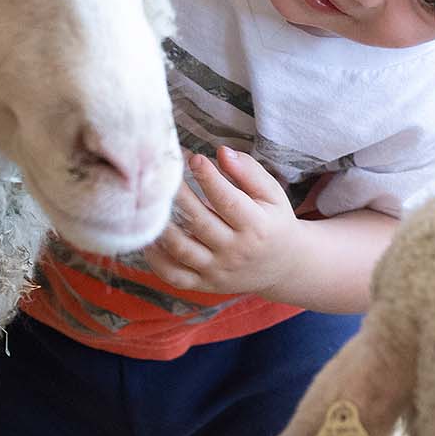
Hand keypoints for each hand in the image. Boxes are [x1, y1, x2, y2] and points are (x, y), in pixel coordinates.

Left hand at [144, 146, 301, 295]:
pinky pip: (174, 276)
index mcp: (256, 226)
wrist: (284, 267)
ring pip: (182, 250)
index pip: (227, 201)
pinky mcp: (205, 284)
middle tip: (164, 174)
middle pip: (200, 222)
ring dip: (163, 226)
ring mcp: (218, 270)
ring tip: (153, 203)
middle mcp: (236, 251)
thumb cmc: (274, 222)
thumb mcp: (272, 194)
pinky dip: (156, 260)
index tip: (194, 158)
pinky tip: (150, 238)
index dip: (208, 178)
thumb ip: (249, 171)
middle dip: (179, 195)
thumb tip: (221, 151)